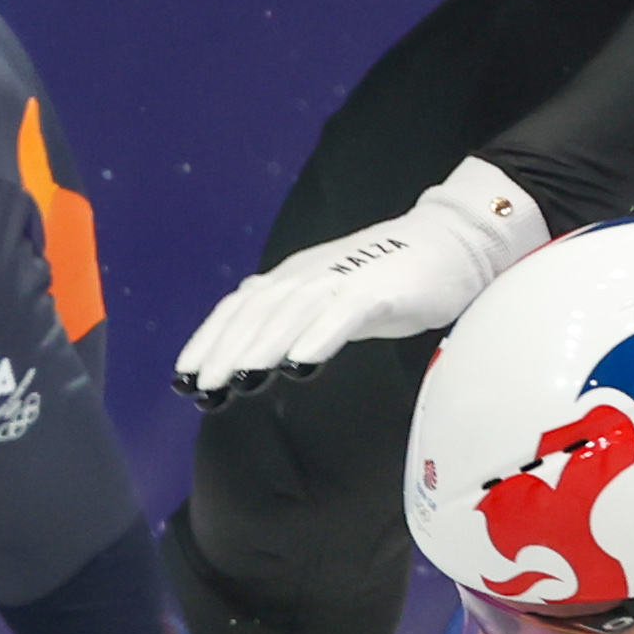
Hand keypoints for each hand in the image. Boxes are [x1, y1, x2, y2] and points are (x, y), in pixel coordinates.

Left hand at [172, 157, 543, 404]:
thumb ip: (292, 323)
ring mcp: (342, 280)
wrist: (451, 244)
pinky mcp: (378, 290)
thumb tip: (249, 357)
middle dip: (224, 351)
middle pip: (256, 313)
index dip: (208, 339)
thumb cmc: (386, 280)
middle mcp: (307, 275)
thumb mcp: (328, 301)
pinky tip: (299, 366)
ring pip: (291, 314)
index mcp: (291, 279)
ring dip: (261, 347)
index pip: (238, 307)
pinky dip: (317, 338)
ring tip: (238, 381)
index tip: (182, 377)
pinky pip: (342, 315)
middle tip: (201, 389)